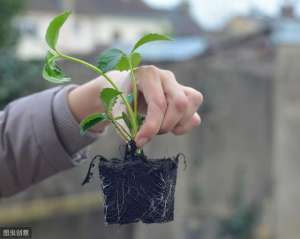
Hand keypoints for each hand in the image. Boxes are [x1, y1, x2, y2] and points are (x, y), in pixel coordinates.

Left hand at [68, 65, 202, 146]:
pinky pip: (195, 114)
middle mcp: (166, 77)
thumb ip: (124, 123)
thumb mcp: (115, 107)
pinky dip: (184, 126)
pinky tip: (170, 128)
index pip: (157, 103)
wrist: (125, 88)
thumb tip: (137, 141)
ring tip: (159, 128)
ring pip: (192, 104)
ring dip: (177, 124)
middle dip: (166, 125)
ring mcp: (179, 86)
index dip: (151, 126)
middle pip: (180, 103)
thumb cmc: (121, 96)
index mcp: (148, 75)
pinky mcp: (186, 97)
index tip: (139, 141)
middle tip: (151, 133)